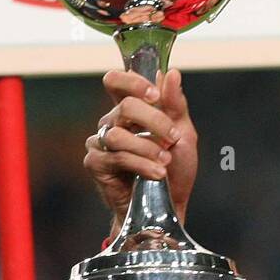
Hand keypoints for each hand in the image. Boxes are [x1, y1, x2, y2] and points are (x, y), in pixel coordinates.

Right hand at [84, 67, 198, 231]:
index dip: (132, 81)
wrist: (169, 207)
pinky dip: (141, 164)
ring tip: (165, 163)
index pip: (117, 81)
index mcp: (131, 110)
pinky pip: (116, 157)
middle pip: (124, 105)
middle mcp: (112, 122)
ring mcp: (101, 143)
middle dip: (154, 121)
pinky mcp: (95, 164)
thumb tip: (170, 73)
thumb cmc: (175, 171)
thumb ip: (175, 105)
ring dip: (148, 148)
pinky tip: (156, 175)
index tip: (155, 95)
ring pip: (118, 134)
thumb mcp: (183, 135)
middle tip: (172, 138)